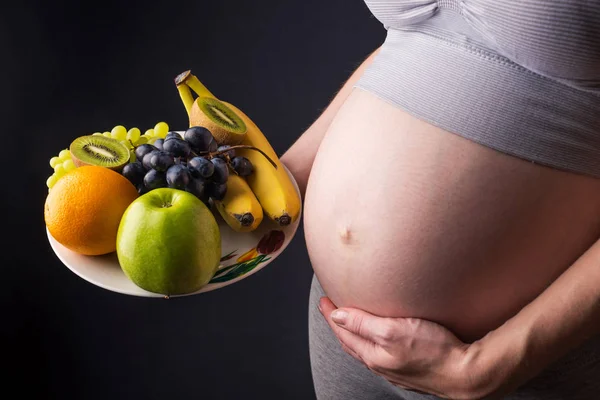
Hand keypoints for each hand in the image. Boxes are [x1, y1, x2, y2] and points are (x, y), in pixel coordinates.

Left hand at [319, 297, 491, 398]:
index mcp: (373, 355)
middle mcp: (381, 364)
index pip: (344, 333)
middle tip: (331, 307)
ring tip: (351, 320)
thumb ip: (362, 323)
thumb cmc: (433, 350)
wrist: (467, 374)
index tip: (324, 300)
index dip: (331, 315)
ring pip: (366, 349)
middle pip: (352, 342)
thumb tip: (337, 316)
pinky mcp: (411, 368)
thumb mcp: (392, 331)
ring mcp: (396, 369)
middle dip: (339, 325)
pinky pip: (382, 352)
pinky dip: (373, 341)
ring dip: (355, 334)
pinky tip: (382, 335)